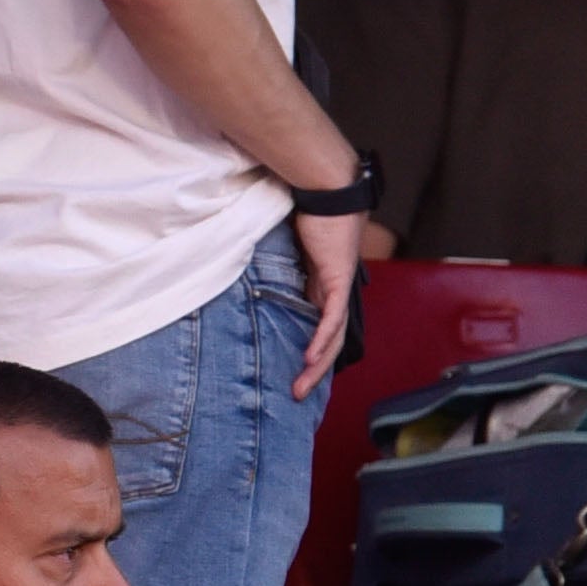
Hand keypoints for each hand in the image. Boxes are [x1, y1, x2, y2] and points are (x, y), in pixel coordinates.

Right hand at [288, 202, 360, 397]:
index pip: (321, 329)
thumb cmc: (308, 212)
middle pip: (329, 341)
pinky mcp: (338, 280)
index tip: (295, 374)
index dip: (312, 353)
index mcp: (323, 287)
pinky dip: (322, 339)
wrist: (329, 191)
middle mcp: (335, 292)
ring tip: (301, 385)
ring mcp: (339, 287)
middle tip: (297, 394)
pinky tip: (310, 358)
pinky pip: (331, 318)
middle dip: (314, 371)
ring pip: (333, 337)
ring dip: (317, 364)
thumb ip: (275, 266)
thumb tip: (247, 276)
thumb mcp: (286, 248)